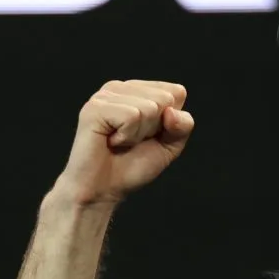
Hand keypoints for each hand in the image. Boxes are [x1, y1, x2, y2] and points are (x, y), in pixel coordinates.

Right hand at [56, 80, 193, 207]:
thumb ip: (183, 125)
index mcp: (137, 91)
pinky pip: (132, 116)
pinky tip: (111, 141)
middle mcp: (121, 88)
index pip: (176, 92)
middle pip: (165, 98)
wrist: (102, 190)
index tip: (149, 136)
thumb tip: (170, 111)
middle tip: (131, 141)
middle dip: (155, 128)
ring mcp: (106, 96)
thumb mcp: (169, 146)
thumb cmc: (131, 167)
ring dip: (139, 135)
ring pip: (149, 107)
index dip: (170, 122)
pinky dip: (127, 137)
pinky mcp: (95, 108)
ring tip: (120, 142)